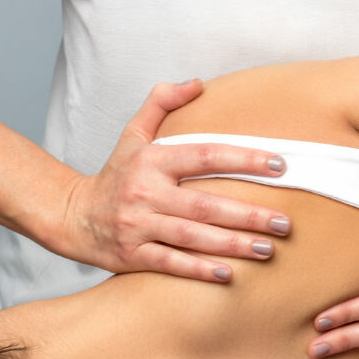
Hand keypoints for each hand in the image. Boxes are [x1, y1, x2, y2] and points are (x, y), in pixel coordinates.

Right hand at [59, 80, 290, 281]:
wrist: (72, 216)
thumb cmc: (114, 175)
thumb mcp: (133, 135)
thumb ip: (162, 103)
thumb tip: (198, 83)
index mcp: (152, 160)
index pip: (206, 155)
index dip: (245, 159)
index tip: (280, 166)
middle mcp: (145, 192)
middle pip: (205, 204)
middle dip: (248, 215)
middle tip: (285, 223)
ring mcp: (138, 225)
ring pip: (192, 236)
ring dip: (233, 245)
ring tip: (268, 249)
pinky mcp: (133, 255)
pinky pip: (170, 263)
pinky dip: (198, 270)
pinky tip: (228, 275)